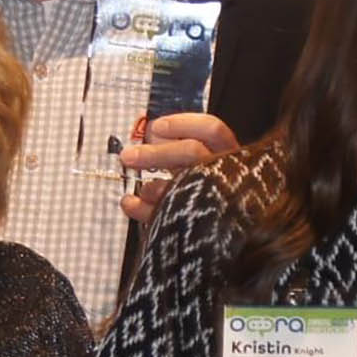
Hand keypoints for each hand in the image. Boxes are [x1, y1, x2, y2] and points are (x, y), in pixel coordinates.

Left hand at [119, 113, 237, 222]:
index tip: (156, 127)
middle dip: (155, 153)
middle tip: (129, 156)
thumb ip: (177, 147)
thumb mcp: (196, 161)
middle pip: (192, 152)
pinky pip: (164, 214)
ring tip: (140, 188)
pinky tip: (130, 203)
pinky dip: (142, 208)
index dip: (182, 124)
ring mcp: (211, 200)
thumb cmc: (203, 185)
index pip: (211, 130)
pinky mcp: (195, 223)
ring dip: (150, 186)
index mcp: (227, 155)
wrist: (219, 231)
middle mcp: (223, 175)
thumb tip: (150, 134)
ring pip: (179, 186)